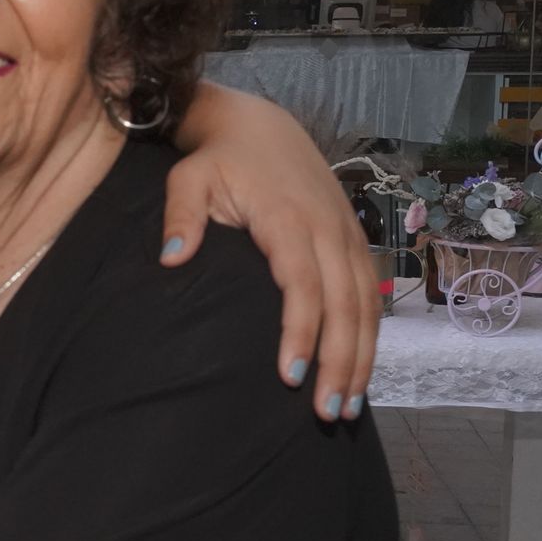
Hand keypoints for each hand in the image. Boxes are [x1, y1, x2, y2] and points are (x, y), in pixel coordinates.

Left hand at [162, 106, 374, 421]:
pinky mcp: (354, 239)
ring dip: (361, 357)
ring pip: (366, 305)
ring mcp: (347, 234)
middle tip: (327, 414)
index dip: (301, 332)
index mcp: (288, 218)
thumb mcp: (188, 178)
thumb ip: (180, 215)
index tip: (290, 376)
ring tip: (347, 407)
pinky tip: (359, 371)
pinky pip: (370, 294)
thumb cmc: (217, 160)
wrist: (258, 126)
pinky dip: (369, 334)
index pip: (302, 284)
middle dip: (340, 362)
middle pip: (344, 305)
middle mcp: (327, 229)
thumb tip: (171, 259)